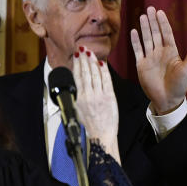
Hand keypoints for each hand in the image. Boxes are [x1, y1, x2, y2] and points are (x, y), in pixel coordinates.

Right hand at [72, 48, 120, 162]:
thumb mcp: (77, 111)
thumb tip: (77, 82)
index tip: (77, 55)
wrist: (100, 137)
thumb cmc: (89, 126)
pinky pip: (107, 80)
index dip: (77, 64)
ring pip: (95, 74)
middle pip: (85, 73)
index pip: (77, 77)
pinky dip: (104, 70)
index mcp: (78, 99)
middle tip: (83, 48)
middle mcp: (87, 96)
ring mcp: (99, 96)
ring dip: (93, 61)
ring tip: (90, 52)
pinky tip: (102, 63)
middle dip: (84, 59)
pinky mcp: (109, 98)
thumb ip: (77, 96)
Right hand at [130, 6, 186, 113]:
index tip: (160, 12)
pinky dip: (135, 41)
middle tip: (149, 8)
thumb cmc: (180, 85)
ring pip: (146, 39)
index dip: (163, 23)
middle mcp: (160, 52)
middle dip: (152, 21)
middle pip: (155, 33)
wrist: (168, 100)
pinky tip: (133, 31)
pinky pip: (138, 50)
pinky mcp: (142, 65)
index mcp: (171, 51)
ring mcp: (150, 58)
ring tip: (142, 16)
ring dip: (144, 28)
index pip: (166, 33)